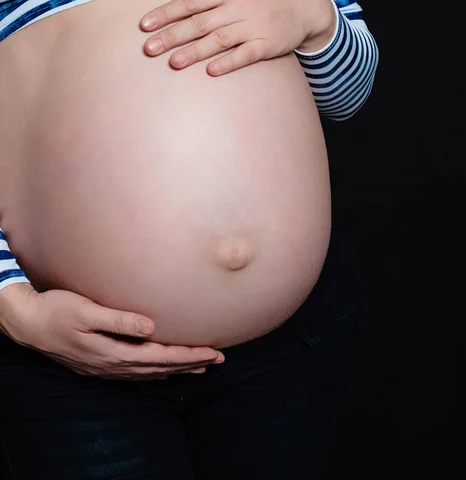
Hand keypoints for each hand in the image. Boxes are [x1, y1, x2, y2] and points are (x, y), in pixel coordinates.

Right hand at [1, 284, 223, 379]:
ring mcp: (106, 367)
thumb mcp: (86, 312)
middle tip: (218, 359)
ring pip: (150, 372)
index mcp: (114, 352)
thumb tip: (151, 327)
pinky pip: (136, 373)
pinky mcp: (100, 364)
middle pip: (160, 367)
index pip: (161, 356)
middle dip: (191, 363)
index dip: (189, 355)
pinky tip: (164, 371)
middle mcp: (113, 364)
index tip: (213, 352)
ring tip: (200, 367)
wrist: (27, 324)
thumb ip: (119, 320)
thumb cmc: (57, 311)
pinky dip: (156, 372)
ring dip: (177, 369)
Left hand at [140, 0, 335, 74]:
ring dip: (195, 52)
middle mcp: (239, 5)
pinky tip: (211, 71)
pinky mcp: (268, 44)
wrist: (304, 4)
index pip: (191, 1)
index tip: (145, 26)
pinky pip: (246, 55)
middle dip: (172, 35)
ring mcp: (254, 25)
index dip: (166, 13)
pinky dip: (229, 62)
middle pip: (200, 22)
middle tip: (149, 49)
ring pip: (219, 39)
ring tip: (173, 63)